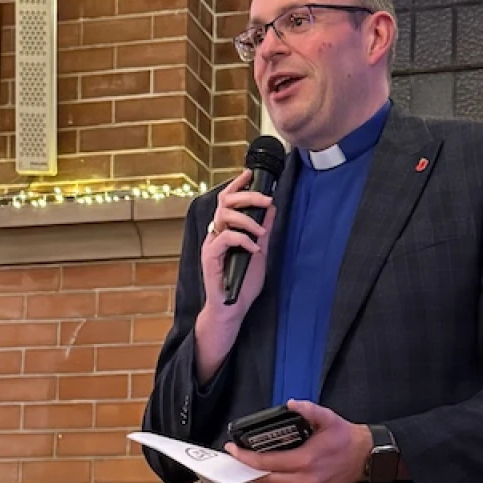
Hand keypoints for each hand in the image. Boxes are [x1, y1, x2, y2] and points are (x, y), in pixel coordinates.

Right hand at [194, 170, 276, 384]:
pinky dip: (242, 240)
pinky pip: (225, 238)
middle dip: (247, 195)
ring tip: (261, 232)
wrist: (232, 309)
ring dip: (247, 220)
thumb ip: (264, 231)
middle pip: (225, 201)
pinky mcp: (210, 257)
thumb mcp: (261, 253)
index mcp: (226, 230)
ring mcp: (211, 244)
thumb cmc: (242, 284)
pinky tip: (254, 249)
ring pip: (224, 216)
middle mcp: (216, 234)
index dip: (237, 184)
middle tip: (266, 199)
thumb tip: (272, 209)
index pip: (228, 199)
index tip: (250, 173)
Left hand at [226, 400, 372, 482]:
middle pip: (266, 481)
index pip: (267, 464)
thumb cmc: (345, 437)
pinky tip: (273, 474)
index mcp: (307, 461)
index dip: (246, 458)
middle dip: (248, 471)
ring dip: (261, 479)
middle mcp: (307, 482)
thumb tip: (291, 404)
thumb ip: (309, 410)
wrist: (367, 458)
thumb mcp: (328, 418)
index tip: (233, 450)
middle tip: (237, 459)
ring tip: (250, 465)